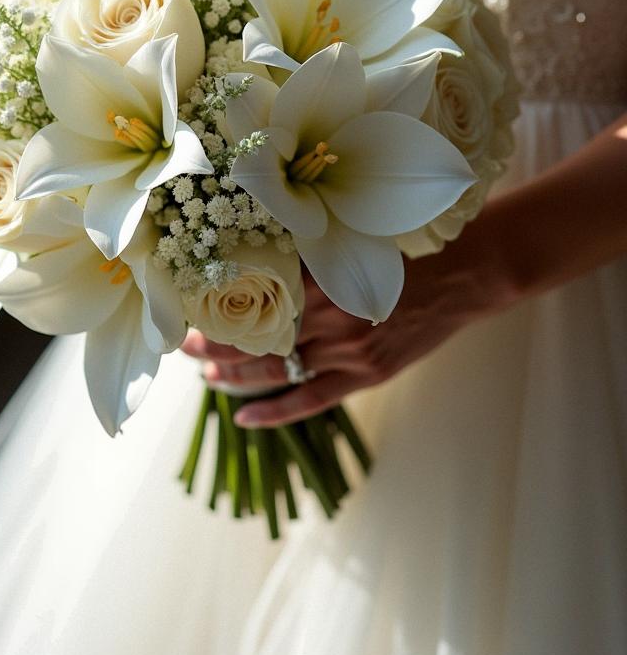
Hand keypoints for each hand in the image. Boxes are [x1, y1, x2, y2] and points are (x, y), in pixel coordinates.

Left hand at [181, 202, 517, 427]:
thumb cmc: (412, 244)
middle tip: (184, 340)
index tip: (189, 300)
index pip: (256, 293)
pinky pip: (310, 399)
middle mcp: (334, 316)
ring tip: (203, 372)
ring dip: (234, 373)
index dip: (218, 301)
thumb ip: (314, 249)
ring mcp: (350, 350)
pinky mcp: (367, 374)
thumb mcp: (359, 237)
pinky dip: (274, 411)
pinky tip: (242, 417)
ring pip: (276, 368)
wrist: (470, 273)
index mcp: (327, 275)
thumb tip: (260, 245)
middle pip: (258, 334)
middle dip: (215, 339)